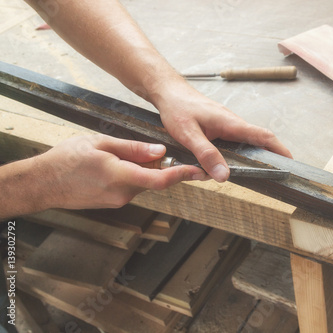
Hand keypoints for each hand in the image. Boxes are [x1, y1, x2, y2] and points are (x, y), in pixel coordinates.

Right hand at [38, 134, 206, 209]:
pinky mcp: (112, 202)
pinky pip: (130, 187)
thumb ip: (133, 149)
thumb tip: (159, 152)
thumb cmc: (65, 160)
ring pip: (141, 183)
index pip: (160, 180)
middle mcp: (122, 194)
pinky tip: (116, 164)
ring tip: (120, 153)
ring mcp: (117, 201)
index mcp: (121, 177)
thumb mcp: (100, 143)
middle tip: (155, 151)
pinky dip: (132, 176)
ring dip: (142, 170)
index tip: (198, 171)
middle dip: (158, 166)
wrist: (42, 183)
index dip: (182, 175)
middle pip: (153, 180)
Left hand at [151, 81, 292, 182]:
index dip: (279, 149)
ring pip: (244, 144)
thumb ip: (206, 155)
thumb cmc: (177, 108)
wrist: (168, 92)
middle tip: (272, 174)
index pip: (263, 136)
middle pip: (258, 141)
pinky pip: (233, 142)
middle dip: (267, 157)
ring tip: (248, 172)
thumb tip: (224, 176)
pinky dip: (235, 153)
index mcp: (230, 123)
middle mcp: (232, 123)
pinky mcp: (219, 128)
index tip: (290, 162)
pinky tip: (227, 163)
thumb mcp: (189, 135)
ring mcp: (226, 125)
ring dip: (248, 157)